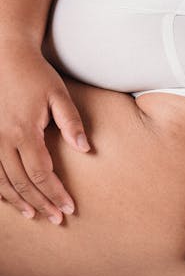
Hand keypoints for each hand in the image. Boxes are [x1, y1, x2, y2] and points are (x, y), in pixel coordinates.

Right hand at [0, 40, 90, 223]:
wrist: (6, 57)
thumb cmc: (36, 75)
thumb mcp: (59, 94)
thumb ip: (72, 122)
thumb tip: (85, 149)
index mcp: (24, 131)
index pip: (40, 173)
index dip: (55, 193)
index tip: (69, 207)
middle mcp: (3, 140)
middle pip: (21, 183)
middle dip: (41, 202)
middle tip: (57, 218)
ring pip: (1, 182)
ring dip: (19, 201)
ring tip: (35, 215)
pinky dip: (0, 189)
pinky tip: (11, 199)